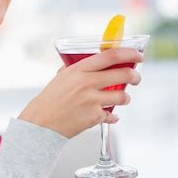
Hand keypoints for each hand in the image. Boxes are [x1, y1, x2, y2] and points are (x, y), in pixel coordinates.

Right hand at [17, 47, 141, 138]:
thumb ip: (76, 69)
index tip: (137, 55)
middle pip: (123, 74)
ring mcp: (92, 100)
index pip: (111, 56)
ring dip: (125, 97)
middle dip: (135, 76)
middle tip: (136, 78)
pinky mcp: (94, 117)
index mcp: (79, 70)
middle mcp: (87, 83)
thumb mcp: (61, 78)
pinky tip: (108, 116)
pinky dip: (111, 116)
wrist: (41, 123)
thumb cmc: (49, 101)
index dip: (129, 54)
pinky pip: (111, 115)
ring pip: (122, 96)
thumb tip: (93, 61)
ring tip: (122, 98)